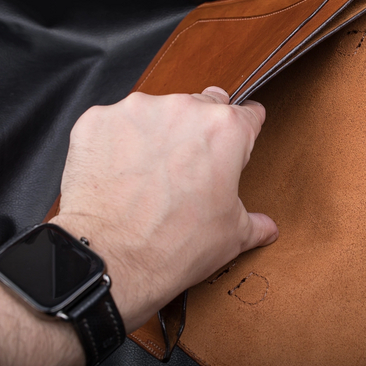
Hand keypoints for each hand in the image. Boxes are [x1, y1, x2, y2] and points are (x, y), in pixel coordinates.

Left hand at [51, 87, 278, 331]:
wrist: (110, 259)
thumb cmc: (174, 247)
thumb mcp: (231, 237)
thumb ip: (254, 222)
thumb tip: (267, 227)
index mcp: (226, 130)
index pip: (248, 114)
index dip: (246, 129)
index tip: (240, 137)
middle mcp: (184, 109)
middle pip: (202, 106)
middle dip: (199, 131)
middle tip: (189, 166)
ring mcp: (138, 110)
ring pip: (156, 112)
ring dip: (157, 134)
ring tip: (149, 174)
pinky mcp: (99, 120)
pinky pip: (115, 124)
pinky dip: (118, 142)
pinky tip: (119, 172)